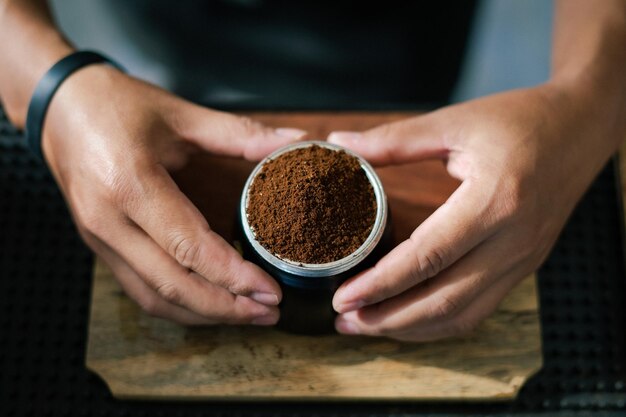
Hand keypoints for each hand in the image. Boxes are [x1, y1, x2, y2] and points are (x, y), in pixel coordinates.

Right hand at [43, 65, 306, 325]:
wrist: (60, 107)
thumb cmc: (117, 106)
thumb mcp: (181, 115)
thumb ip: (241, 132)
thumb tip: (294, 139)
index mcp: (130, 184)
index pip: (189, 247)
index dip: (233, 276)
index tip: (270, 291)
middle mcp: (109, 221)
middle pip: (172, 284)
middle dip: (225, 307)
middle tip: (268, 312)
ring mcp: (99, 239)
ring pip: (154, 297)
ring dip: (203, 314)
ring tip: (247, 315)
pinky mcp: (100, 247)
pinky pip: (140, 289)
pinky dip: (178, 304)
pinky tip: (209, 304)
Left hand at [328, 84, 621, 340]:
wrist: (582, 128)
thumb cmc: (521, 120)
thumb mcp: (456, 122)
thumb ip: (396, 139)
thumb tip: (341, 144)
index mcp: (494, 201)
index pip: (427, 257)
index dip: (381, 283)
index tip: (343, 296)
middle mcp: (513, 241)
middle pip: (444, 300)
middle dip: (388, 319)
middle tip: (344, 321)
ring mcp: (522, 259)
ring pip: (463, 314)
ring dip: (411, 328)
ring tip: (367, 325)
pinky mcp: (523, 265)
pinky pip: (480, 308)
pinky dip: (439, 321)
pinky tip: (408, 318)